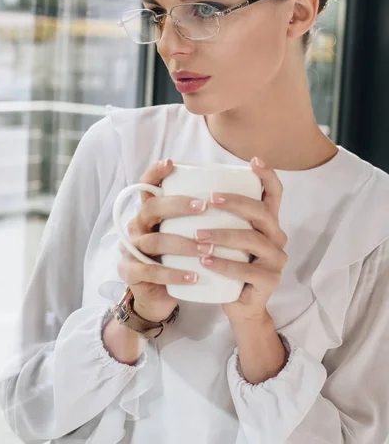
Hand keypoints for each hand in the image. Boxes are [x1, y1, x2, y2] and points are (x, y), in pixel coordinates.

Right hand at [117, 159, 207, 322]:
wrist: (159, 295)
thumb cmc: (177, 258)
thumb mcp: (183, 233)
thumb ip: (196, 215)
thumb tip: (232, 191)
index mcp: (148, 212)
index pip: (146, 186)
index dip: (155, 173)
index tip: (171, 163)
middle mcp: (136, 226)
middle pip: (151, 208)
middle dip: (178, 205)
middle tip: (203, 206)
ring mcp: (130, 249)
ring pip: (154, 241)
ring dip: (182, 244)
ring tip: (206, 248)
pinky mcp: (130, 272)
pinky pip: (150, 271)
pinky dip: (173, 274)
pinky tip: (193, 277)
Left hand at [195, 157, 287, 324]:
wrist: (240, 305)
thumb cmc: (228, 264)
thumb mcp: (224, 238)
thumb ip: (217, 216)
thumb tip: (188, 188)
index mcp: (268, 222)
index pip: (274, 193)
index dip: (267, 175)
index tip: (254, 160)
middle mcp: (277, 237)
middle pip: (262, 212)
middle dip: (235, 203)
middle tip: (208, 200)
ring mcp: (277, 259)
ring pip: (252, 240)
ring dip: (223, 236)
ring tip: (197, 236)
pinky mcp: (271, 280)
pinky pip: (247, 270)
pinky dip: (223, 265)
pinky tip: (205, 261)